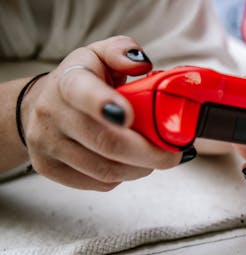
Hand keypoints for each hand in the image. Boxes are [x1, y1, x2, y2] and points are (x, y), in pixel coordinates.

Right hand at [21, 36, 189, 190]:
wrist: (40, 105)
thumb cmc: (82, 80)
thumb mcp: (100, 55)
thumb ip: (122, 51)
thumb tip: (142, 64)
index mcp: (68, 82)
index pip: (83, 92)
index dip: (105, 105)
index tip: (129, 116)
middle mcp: (52, 114)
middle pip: (107, 143)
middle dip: (149, 154)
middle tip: (174, 155)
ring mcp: (47, 145)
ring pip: (106, 170)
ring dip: (140, 168)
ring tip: (155, 158)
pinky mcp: (50, 169)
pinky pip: (99, 183)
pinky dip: (124, 177)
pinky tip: (132, 164)